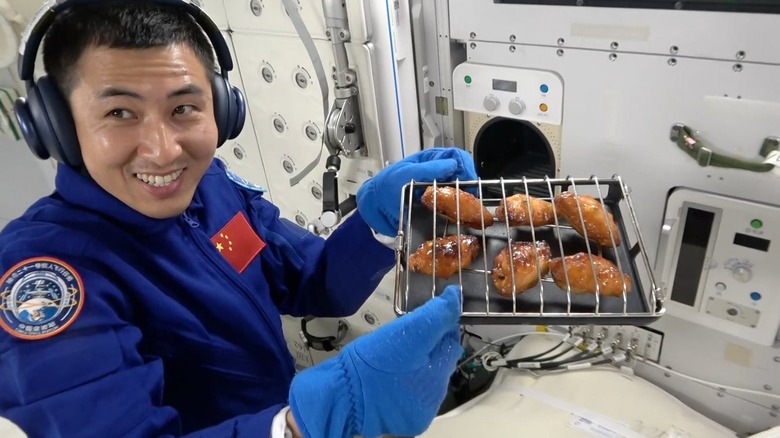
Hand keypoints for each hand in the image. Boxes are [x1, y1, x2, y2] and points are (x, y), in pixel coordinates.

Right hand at [288, 285, 462, 437]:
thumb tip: (456, 295)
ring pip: (429, 377)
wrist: (342, 395)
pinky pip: (415, 394)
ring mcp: (422, 411)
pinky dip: (409, 383)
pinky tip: (393, 376)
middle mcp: (437, 398)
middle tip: (406, 337)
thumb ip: (436, 313)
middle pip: (441, 361)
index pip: (451, 341)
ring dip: (421, 365)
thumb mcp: (406, 329)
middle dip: (430, 347)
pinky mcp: (408, 421)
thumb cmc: (372, 359)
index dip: (440, 326)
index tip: (422, 318)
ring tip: (397, 357)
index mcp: (439, 374)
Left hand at [356, 147, 476, 235]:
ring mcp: (438, 189)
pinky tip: (458, 214)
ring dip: (465, 198)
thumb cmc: (386, 185)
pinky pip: (452, 205)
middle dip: (469, 183)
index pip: (456, 156)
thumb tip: (451, 164)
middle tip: (470, 196)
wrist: (375, 206)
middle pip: (462, 173)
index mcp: (431, 160)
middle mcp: (438, 173)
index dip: (465, 166)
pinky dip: (458, 209)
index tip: (468, 179)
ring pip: (460, 190)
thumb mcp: (406, 173)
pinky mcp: (437, 205)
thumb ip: (429, 168)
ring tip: (466, 207)